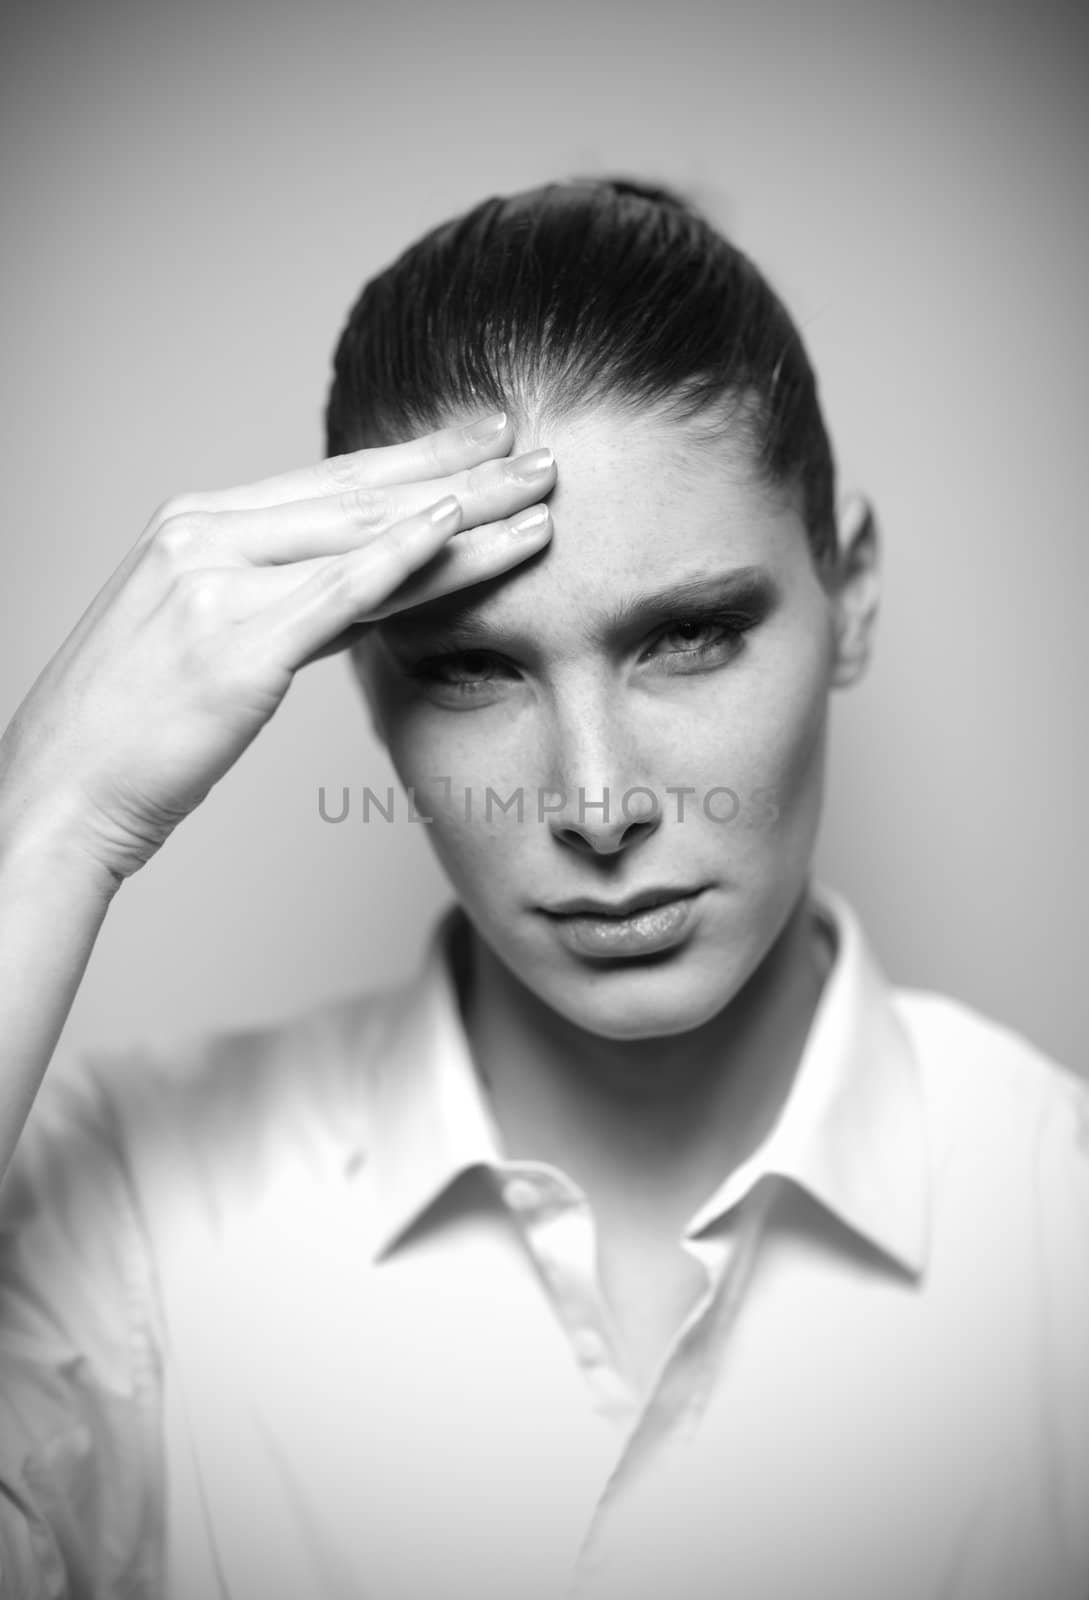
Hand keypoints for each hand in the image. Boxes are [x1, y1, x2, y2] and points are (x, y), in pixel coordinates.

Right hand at [0, 415, 554, 884]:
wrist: (61, 790)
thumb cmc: (132, 729)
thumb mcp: (204, 638)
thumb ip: (288, 601)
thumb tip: (371, 587)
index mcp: (194, 523)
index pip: (332, 479)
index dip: (419, 457)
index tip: (486, 440)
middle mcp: (204, 534)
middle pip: (361, 493)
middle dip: (463, 471)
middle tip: (540, 453)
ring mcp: (216, 582)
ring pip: (367, 533)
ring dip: (466, 511)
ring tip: (539, 495)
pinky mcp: (236, 643)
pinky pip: (337, 589)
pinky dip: (402, 553)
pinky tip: (458, 526)